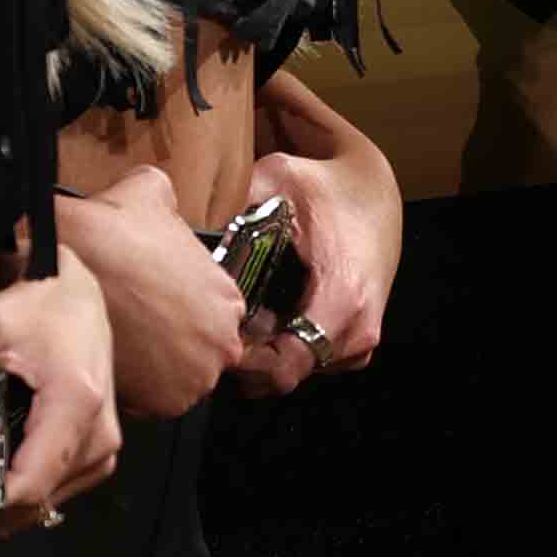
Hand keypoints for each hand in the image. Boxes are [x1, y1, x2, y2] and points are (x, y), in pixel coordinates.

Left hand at [0, 265, 122, 527]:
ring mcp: (107, 442)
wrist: (75, 291)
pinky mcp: (105, 445)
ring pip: (54, 499)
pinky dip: (34, 487)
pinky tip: (3, 477)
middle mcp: (100, 431)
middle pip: (41, 498)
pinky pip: (67, 485)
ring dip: (14, 502)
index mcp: (74, 404)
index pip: (30, 482)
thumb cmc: (33, 306)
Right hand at [62, 161, 257, 423]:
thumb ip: (169, 203)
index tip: (154, 311)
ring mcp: (193, 380)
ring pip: (173, 381)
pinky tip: (112, 359)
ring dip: (152, 370)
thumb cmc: (109, 233)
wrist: (62, 267)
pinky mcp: (158, 407)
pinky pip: (148, 405)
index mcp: (228, 300)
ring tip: (121, 343)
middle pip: (198, 354)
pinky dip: (131, 390)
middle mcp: (222, 345)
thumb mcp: (151, 193)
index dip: (179, 314)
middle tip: (135, 329)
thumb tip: (161, 197)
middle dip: (171, 345)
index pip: (212, 317)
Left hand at [237, 139, 394, 387]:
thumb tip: (182, 231)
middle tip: (216, 326)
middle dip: (244, 359)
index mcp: (342, 298)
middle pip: (283, 377)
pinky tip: (266, 319)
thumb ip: (231, 206)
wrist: (375, 188)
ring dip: (262, 356)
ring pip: (295, 374)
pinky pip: (311, 364)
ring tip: (239, 319)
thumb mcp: (276, 180)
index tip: (213, 337)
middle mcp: (358, 329)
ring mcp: (361, 341)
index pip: (283, 367)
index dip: (240, 363)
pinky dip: (283, 350)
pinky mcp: (360, 342)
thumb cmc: (327, 186)